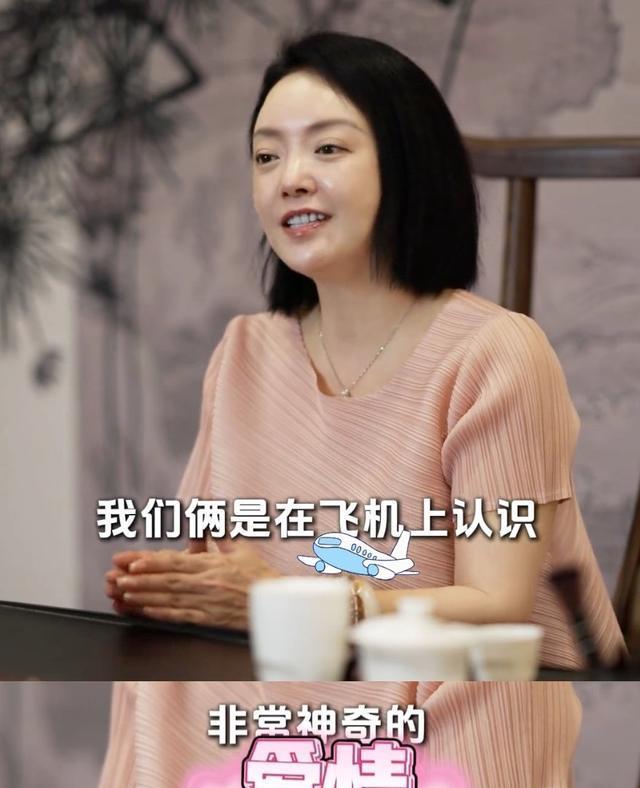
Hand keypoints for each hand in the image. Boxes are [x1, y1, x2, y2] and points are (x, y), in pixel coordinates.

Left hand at [105, 543, 279, 629]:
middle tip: (117, 577)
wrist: (276, 605)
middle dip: (141, 579)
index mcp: (212, 565)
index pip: (176, 561)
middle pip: (167, 580)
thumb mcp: (241, 547)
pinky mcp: (208, 620)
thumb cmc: (259, 575)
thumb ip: (220, 529)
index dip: (152, 562)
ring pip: (169, 599)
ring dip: (145, 595)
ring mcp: (206, 603)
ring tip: (123, 592)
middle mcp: (206, 584)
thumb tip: (207, 505)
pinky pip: (181, 617)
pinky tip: (145, 610)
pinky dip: (161, 614)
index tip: (133, 561)